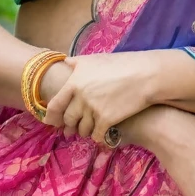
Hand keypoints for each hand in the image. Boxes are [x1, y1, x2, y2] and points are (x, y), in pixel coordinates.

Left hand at [40, 51, 160, 144]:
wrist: (144, 76)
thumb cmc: (121, 64)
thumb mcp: (95, 59)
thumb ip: (78, 63)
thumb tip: (65, 62)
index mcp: (74, 82)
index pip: (55, 105)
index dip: (51, 116)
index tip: (50, 122)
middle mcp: (81, 97)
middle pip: (68, 119)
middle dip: (69, 126)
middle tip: (70, 130)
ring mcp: (93, 110)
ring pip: (82, 129)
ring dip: (83, 131)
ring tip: (87, 130)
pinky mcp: (106, 121)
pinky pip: (96, 135)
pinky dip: (97, 136)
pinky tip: (100, 134)